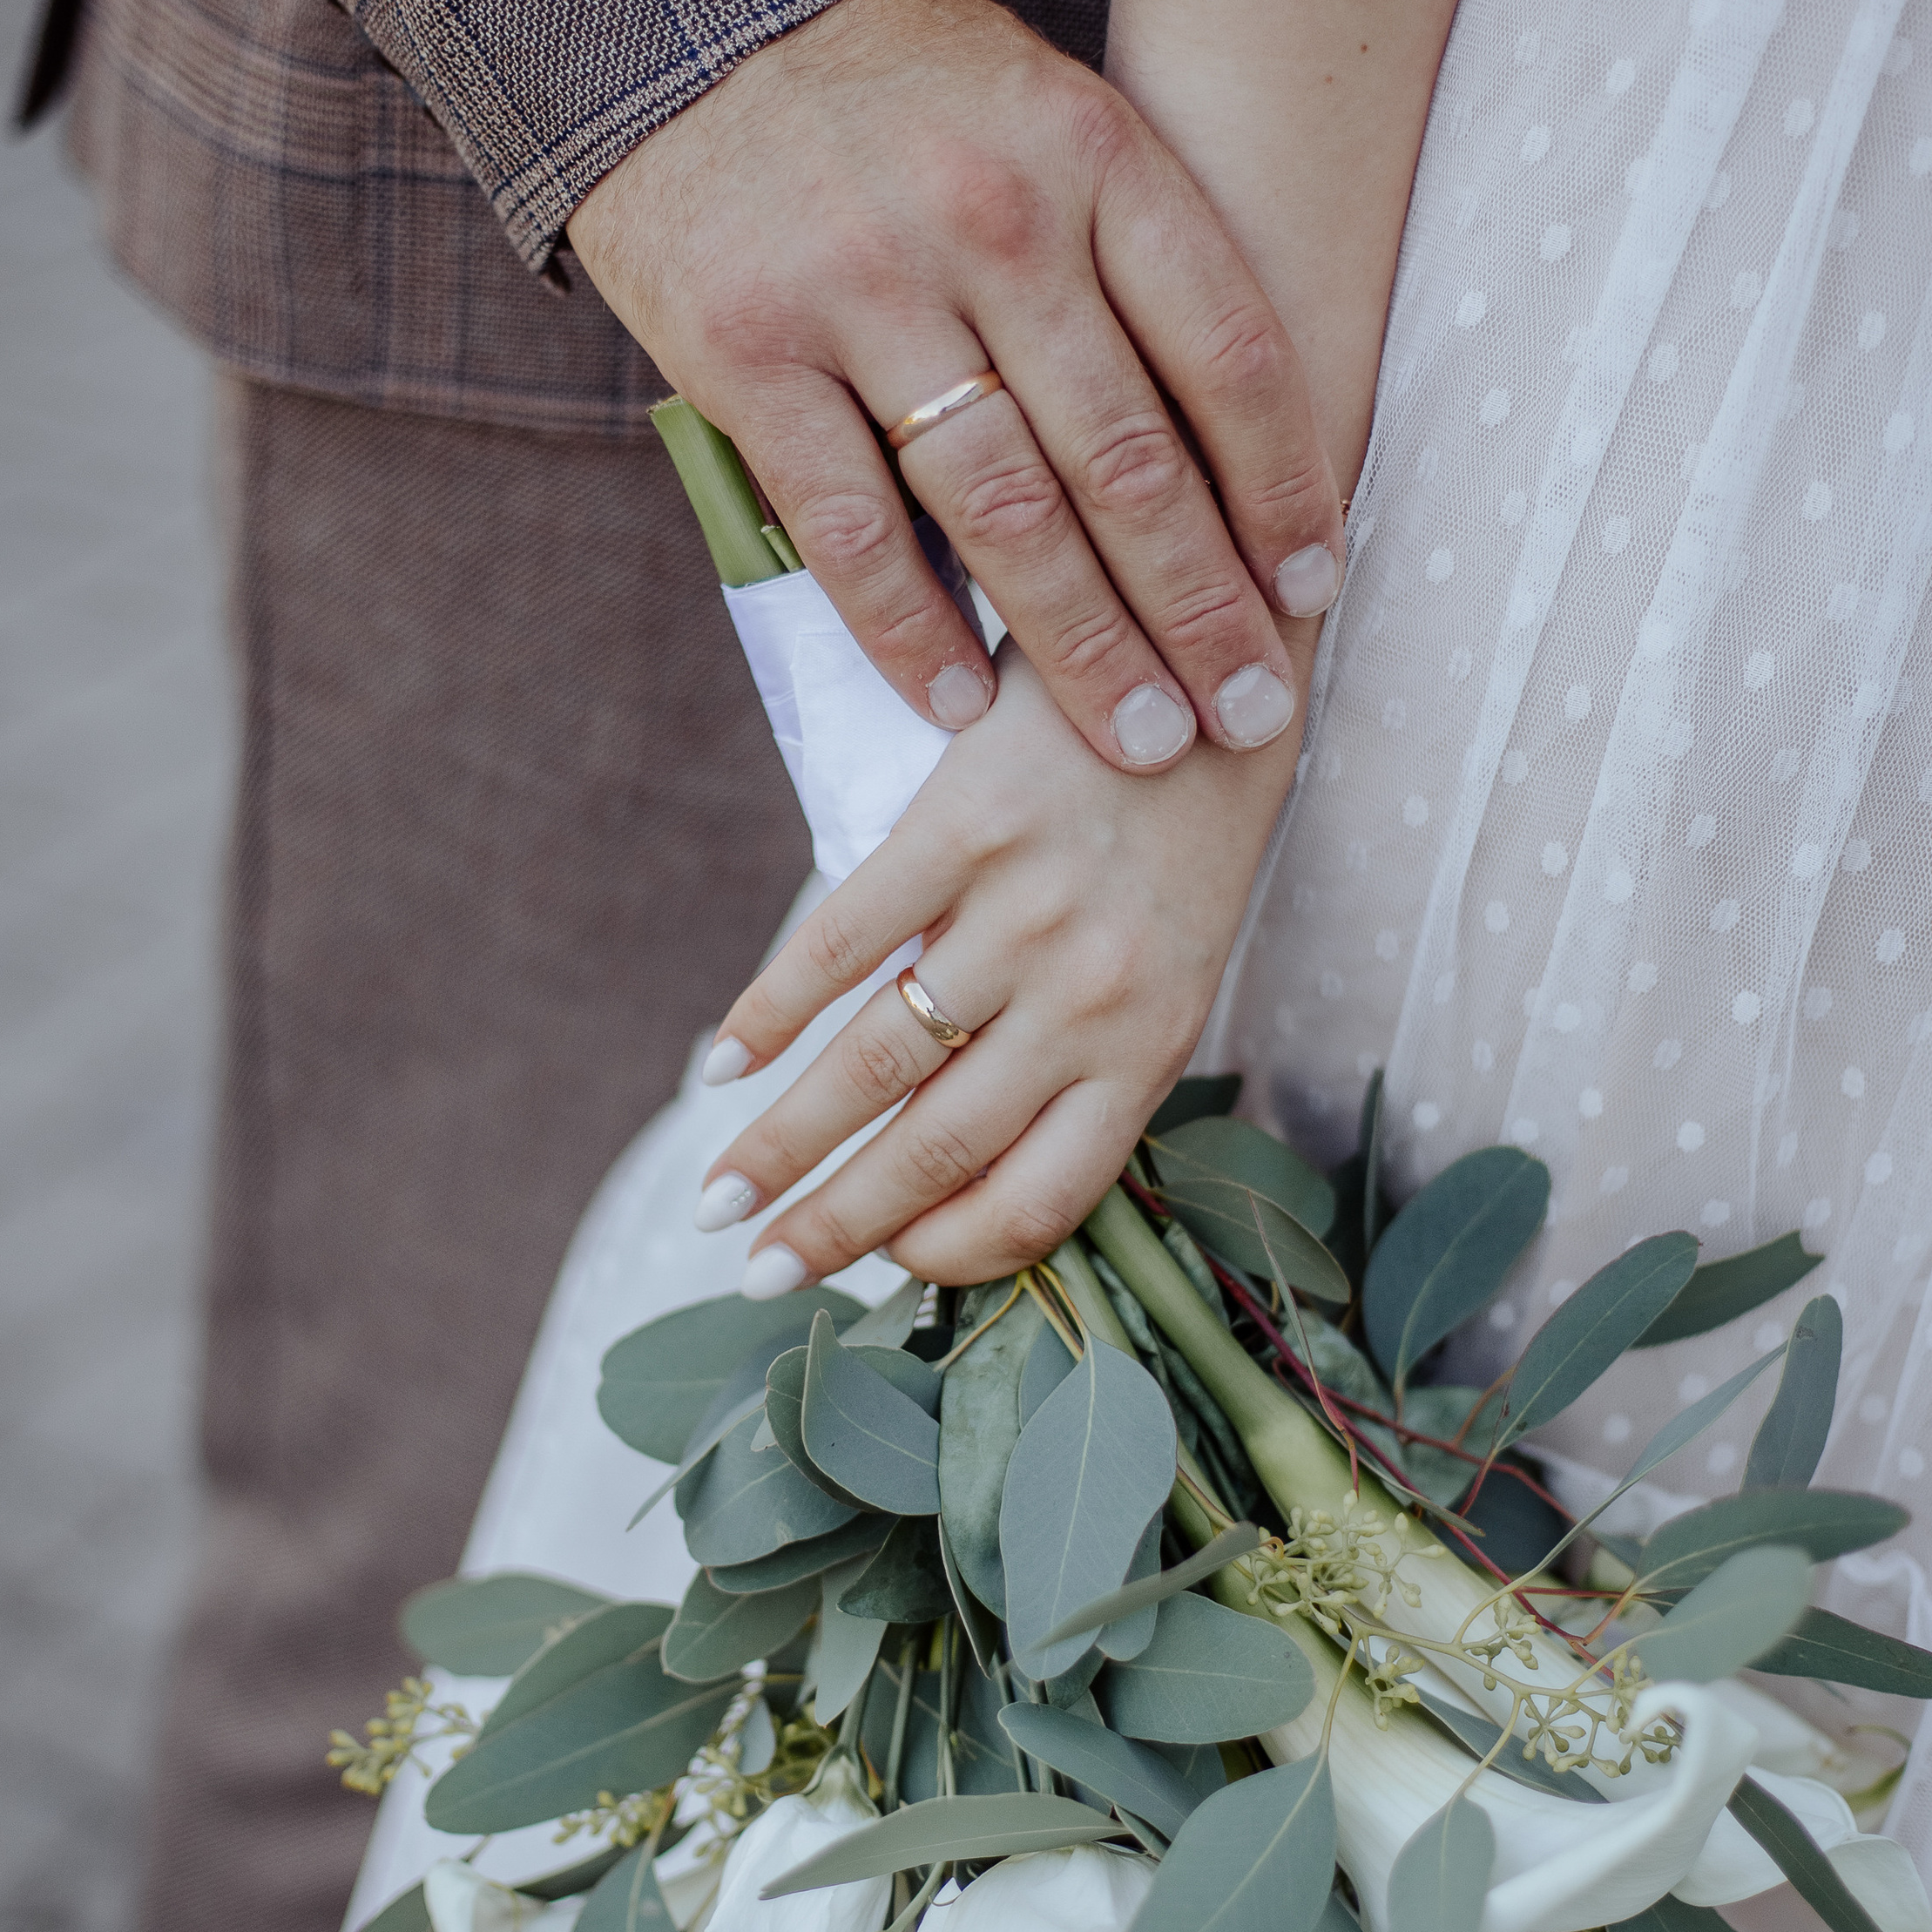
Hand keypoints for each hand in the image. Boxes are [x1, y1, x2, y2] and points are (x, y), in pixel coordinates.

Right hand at [568, 0, 1342, 774]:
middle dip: (1202, 609)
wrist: (679, 10)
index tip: (1314, 595)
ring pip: (1007, 512)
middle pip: (1129, 459)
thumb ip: (1127, 255)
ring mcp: (864, 289)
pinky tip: (966, 704)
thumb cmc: (897, 96)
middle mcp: (992, 221)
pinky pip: (851, 528)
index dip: (1283, 491)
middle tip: (1250, 715)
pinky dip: (913, 631)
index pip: (1225, 354)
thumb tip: (1230, 455)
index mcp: (1093, 156)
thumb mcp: (1045, 117)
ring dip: (1086, 647)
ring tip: (1143, 741)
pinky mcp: (748, 352)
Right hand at [689, 648, 1302, 1289]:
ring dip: (781, 1144)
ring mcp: (1028, 911)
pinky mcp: (967, 822)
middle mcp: (1093, 997)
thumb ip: (1086, 1052)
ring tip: (718, 1197)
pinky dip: (769, 1013)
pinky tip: (724, 1062)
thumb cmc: (1188, 829)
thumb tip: (961, 1155)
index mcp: (1151, 1047)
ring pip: (876, 1064)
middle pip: (937, 1150)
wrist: (1213, 659)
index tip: (882, 1270)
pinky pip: (842, 943)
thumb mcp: (1168, 961)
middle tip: (759, 1273)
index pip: (1041, 1198)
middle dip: (834, 1226)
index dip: (949, 1252)